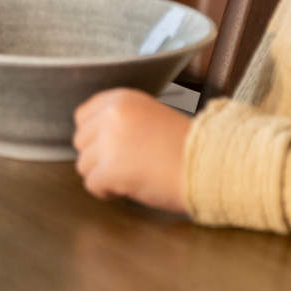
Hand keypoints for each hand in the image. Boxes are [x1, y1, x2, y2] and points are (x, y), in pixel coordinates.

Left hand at [73, 88, 191, 213]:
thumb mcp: (149, 117)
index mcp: (121, 99)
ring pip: (83, 165)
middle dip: (98, 157)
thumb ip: (121, 121)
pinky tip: (128, 188)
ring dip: (102, 175)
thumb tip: (95, 139)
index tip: (113, 146)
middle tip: (124, 165)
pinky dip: (106, 192)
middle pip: (81, 142)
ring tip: (130, 176)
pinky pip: (92, 185)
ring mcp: (109, 142)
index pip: (83, 116)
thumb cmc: (186, 147)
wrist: (210, 165)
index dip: (96, 136)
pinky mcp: (111, 169)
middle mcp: (111, 115)